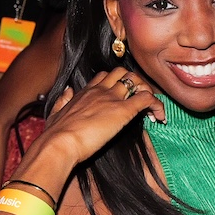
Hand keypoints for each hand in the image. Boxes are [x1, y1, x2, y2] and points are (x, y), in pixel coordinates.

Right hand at [33, 67, 163, 173]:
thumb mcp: (54, 113)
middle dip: (134, 82)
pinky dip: (157, 105)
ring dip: (146, 91)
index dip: (116, 82)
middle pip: (122, 72)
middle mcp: (100, 90)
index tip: (121, 97)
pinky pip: (147, 99)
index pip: (105, 76)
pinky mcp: (124, 111)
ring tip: (150, 109)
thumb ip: (62, 101)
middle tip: (139, 99)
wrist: (60, 142)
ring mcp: (113, 98)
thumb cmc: (55, 134)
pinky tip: (159, 116)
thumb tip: (68, 91)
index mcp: (85, 92)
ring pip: (136, 80)